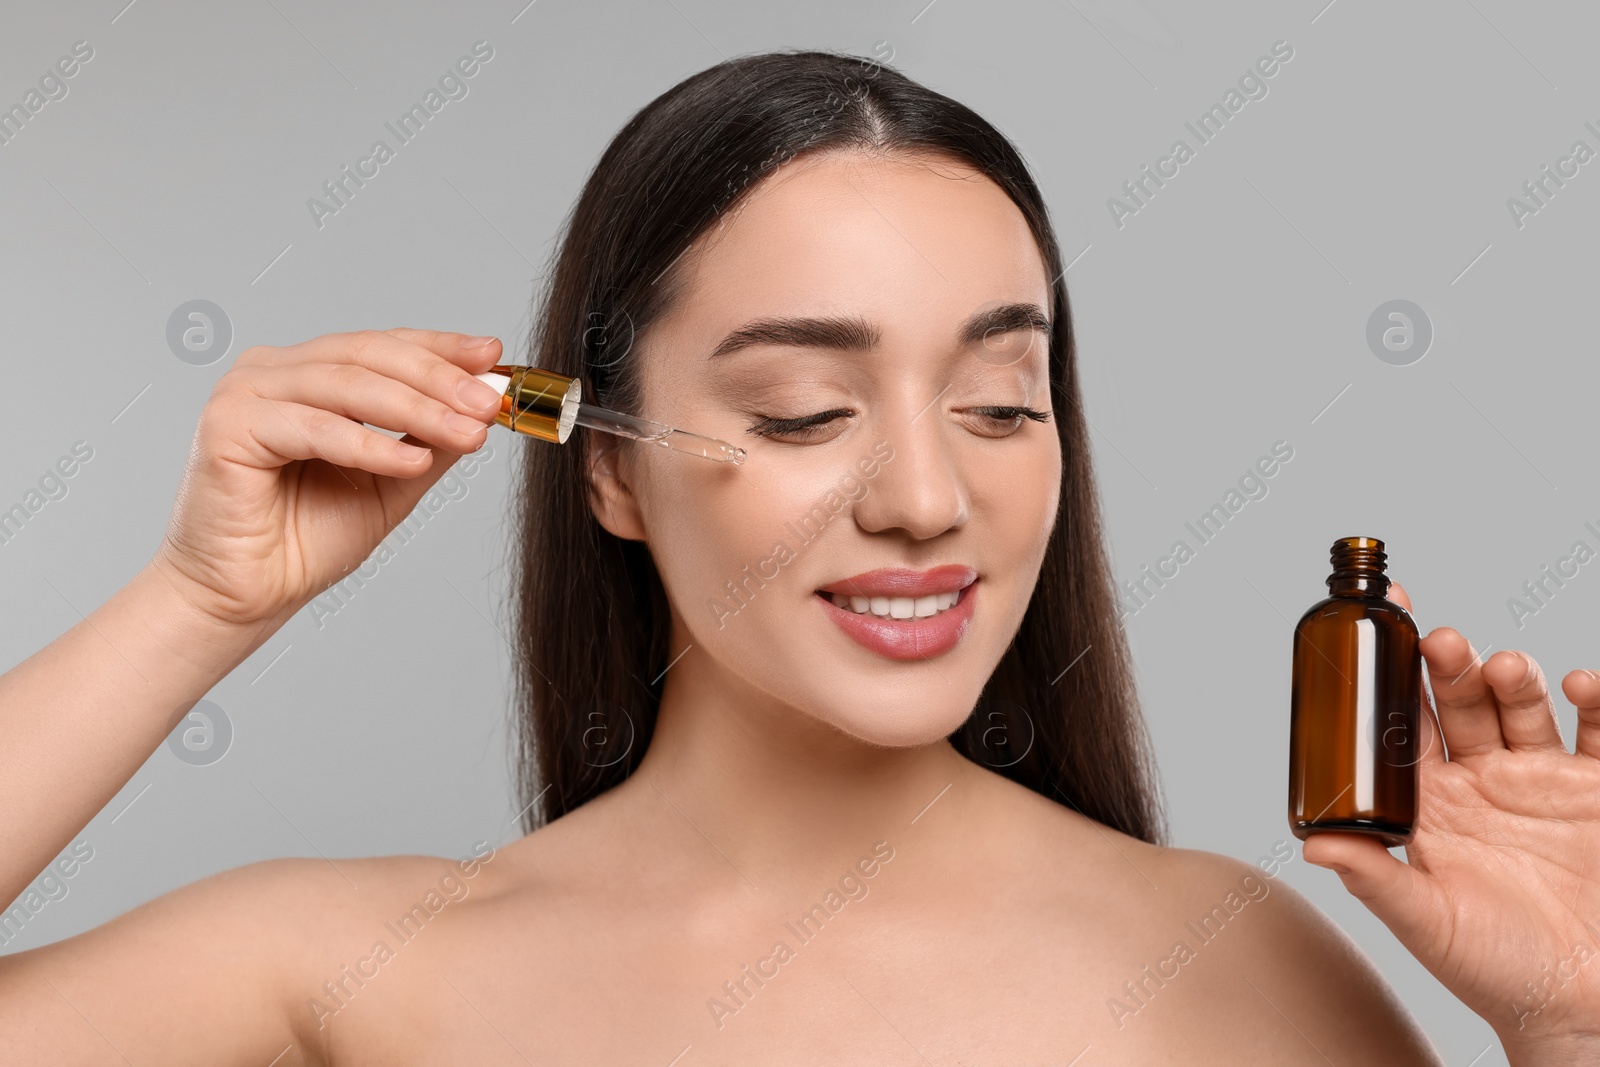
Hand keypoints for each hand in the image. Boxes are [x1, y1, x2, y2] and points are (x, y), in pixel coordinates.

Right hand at [151, 328, 505, 629]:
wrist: (246, 595)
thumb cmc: (305, 540)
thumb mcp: (392, 483)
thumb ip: (431, 441)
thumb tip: (483, 406)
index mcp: (308, 374)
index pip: (384, 345)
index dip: (441, 348)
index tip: (494, 357)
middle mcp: (274, 371)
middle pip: (370, 356)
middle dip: (439, 379)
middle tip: (488, 402)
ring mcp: (247, 392)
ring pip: (348, 386)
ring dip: (417, 409)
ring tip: (467, 433)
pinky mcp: (229, 426)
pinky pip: (315, 428)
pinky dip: (370, 444)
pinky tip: (413, 461)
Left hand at [1301, 580, 1599, 1057]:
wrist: (1578, 1006)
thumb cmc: (1494, 970)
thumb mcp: (1427, 922)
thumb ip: (1376, 879)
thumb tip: (1312, 842)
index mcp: (1430, 800)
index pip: (1401, 722)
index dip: (1390, 672)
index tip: (1382, 617)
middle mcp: (1481, 778)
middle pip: (1460, 701)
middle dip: (1449, 665)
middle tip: (1439, 642)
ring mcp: (1540, 780)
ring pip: (1521, 706)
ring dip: (1511, 677)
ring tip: (1500, 669)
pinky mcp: (1596, 791)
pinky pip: (1598, 733)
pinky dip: (1594, 702)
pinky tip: (1579, 686)